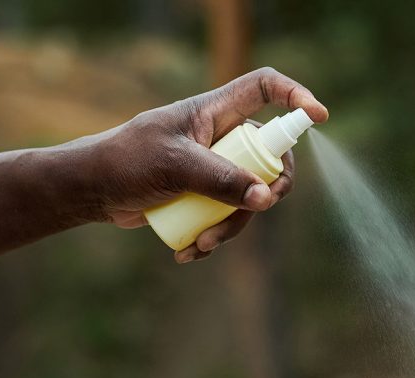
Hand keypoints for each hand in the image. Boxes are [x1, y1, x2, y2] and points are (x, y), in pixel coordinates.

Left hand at [91, 67, 327, 262]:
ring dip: (231, 227)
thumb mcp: (175, 166)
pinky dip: (215, 238)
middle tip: (254, 209)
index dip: (294, 97)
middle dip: (265, 191)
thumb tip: (266, 199)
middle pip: (269, 158)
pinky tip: (189, 252)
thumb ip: (221, 179)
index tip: (319, 117)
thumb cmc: (126, 162)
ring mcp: (217, 169)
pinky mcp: (207, 196)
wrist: (96, 190)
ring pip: (250, 198)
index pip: (263, 89)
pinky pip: (229, 217)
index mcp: (215, 112)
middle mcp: (222, 138)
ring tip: (200, 245)